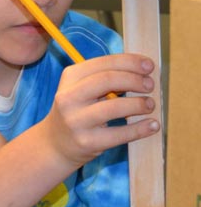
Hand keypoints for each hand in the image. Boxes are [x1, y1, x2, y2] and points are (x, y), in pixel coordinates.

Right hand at [44, 53, 159, 167]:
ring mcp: (76, 121)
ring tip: (150, 104)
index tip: (149, 65)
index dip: (129, 62)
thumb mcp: (80, 89)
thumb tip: (141, 70)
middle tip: (150, 85)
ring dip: (138, 104)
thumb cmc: (76, 111)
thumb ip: (104, 77)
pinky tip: (153, 125)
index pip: (103, 63)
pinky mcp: (87, 142)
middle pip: (108, 80)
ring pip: (114, 107)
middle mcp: (69, 97)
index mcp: (70, 77)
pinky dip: (140, 129)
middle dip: (134, 80)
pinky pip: (119, 134)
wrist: (55, 144)